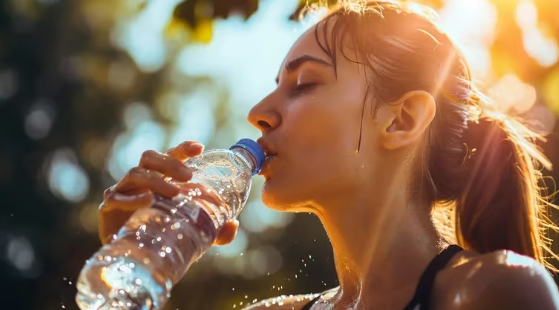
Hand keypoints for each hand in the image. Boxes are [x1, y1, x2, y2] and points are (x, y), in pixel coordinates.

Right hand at [98, 141, 238, 245]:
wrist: (134, 258)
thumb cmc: (164, 235)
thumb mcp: (194, 233)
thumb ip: (215, 229)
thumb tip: (233, 225)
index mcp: (161, 179)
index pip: (170, 157)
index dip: (183, 149)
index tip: (199, 148)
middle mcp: (141, 181)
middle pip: (149, 158)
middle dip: (169, 162)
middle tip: (188, 176)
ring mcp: (123, 191)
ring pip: (135, 174)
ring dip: (156, 180)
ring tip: (174, 192)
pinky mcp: (109, 208)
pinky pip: (115, 197)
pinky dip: (131, 198)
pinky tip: (146, 200)